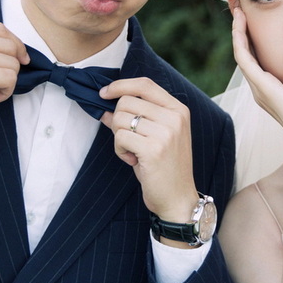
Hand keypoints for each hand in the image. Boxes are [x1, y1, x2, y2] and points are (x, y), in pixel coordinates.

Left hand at [100, 78, 199, 227]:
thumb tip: (105, 106)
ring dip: (119, 137)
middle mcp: (174, 117)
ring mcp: (165, 132)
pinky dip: (119, 150)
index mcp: (178, 110)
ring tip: (133, 152)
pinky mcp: (153, 148)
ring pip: (120, 118)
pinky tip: (132, 161)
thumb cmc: (165, 168)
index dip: (120, 85)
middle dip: (118, 120)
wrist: (178, 198)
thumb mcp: (154, 137)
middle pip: (127, 101)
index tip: (104, 92)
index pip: (144, 84)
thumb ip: (134, 118)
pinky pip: (120, 137)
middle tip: (128, 140)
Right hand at [231, 5, 282, 139]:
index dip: (254, 34)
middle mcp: (261, 86)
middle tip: (238, 4)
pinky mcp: (259, 84)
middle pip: (246, 50)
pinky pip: (243, 56)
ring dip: (237, 28)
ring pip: (240, 50)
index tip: (255, 14)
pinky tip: (241, 20)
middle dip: (241, 27)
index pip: (259, 55)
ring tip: (236, 6)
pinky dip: (239, 37)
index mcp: (272, 87)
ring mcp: (258, 86)